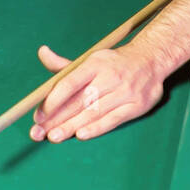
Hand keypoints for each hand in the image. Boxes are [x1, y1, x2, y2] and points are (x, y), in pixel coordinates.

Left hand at [30, 44, 164, 142]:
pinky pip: (114, 119)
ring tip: (54, 137)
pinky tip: (81, 135)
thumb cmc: (114, 64)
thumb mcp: (91, 59)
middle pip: (79, 101)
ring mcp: (125, 91)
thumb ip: (65, 65)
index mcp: (95, 63)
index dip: (53, 100)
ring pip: (94, 112)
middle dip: (57, 118)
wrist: (151, 60)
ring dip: (72, 126)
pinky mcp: (136, 105)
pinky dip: (97, 128)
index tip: (39, 115)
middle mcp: (110, 76)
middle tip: (39, 132)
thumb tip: (42, 52)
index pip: (70, 82)